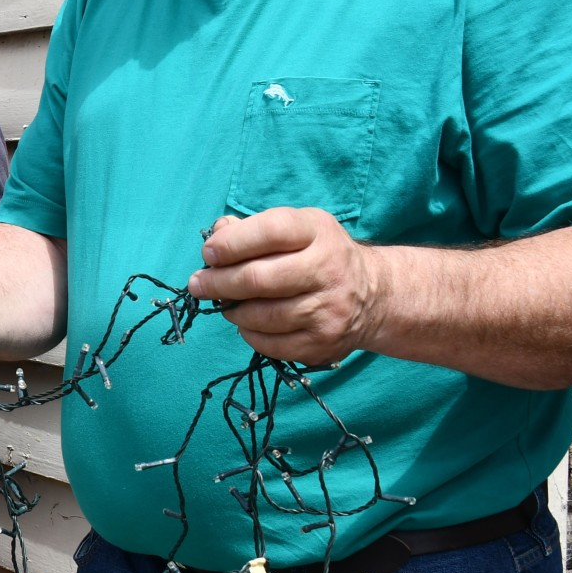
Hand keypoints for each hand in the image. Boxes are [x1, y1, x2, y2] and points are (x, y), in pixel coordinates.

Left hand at [186, 209, 384, 364]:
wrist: (373, 295)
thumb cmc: (318, 255)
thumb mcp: (297, 229)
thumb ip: (253, 228)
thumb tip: (217, 234)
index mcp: (318, 231)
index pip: (269, 232)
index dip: (231, 243)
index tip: (209, 254)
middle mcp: (328, 269)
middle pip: (258, 279)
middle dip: (218, 282)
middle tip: (198, 284)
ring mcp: (329, 309)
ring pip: (261, 315)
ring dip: (231, 310)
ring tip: (224, 303)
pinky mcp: (324, 342)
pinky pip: (271, 343)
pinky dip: (249, 334)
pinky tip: (247, 323)